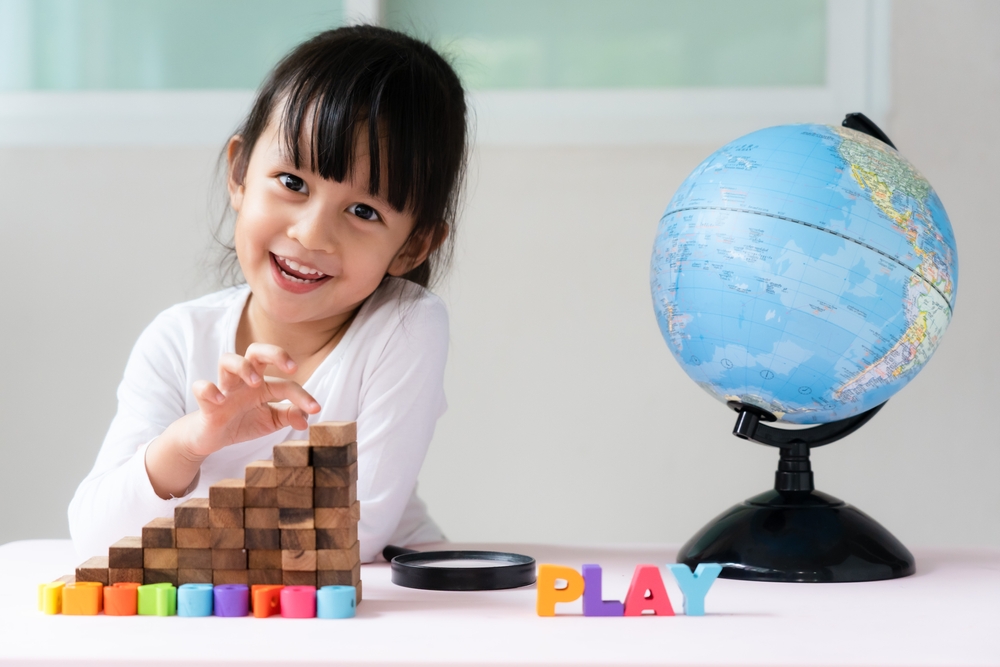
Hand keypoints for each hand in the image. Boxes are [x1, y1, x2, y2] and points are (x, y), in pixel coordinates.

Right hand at [185, 343, 320, 458]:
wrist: (211, 437)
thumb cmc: (243, 422)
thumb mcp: (271, 421)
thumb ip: (288, 416)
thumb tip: (306, 419)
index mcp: (263, 385)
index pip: (286, 383)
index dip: (303, 396)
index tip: (316, 409)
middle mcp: (244, 381)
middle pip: (256, 351)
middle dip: (275, 353)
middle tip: (291, 368)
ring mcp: (224, 388)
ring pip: (227, 360)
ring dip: (243, 366)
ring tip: (255, 383)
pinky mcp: (205, 401)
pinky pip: (201, 387)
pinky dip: (209, 390)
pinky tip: (221, 400)